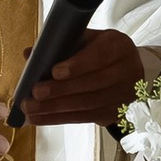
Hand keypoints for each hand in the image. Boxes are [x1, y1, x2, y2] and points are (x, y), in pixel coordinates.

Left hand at [20, 27, 146, 131]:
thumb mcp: (87, 41)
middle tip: (35, 93)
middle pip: (92, 84)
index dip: (77, 66)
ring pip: (87, 104)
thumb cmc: (102, 53)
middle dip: (60, 90)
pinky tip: (40, 118)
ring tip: (31, 109)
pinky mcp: (113, 113)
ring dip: (55, 108)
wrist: (130, 72)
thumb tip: (29, 53)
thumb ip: (61, 45)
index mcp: (118, 46)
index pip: (100, 56)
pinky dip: (59, 119)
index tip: (54, 72)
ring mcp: (122, 95)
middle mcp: (125, 71)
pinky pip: (84, 118)